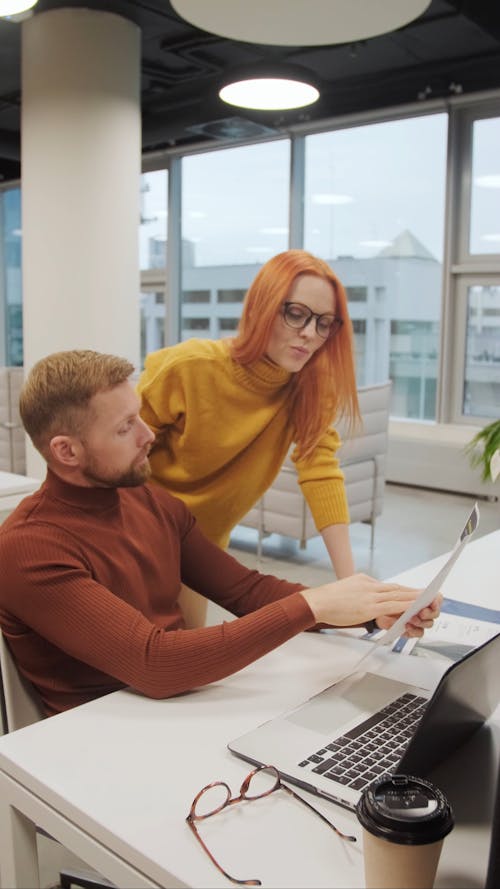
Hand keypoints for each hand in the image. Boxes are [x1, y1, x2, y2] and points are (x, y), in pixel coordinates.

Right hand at [300, 573, 423, 627]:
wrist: (317, 602)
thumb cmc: (330, 599)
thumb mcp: (349, 588)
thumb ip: (362, 591)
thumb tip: (372, 599)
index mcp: (366, 581)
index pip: (390, 587)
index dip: (406, 590)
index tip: (417, 592)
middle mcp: (371, 586)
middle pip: (398, 589)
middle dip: (415, 593)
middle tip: (432, 594)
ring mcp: (371, 596)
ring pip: (398, 596)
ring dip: (415, 599)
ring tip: (430, 600)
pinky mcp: (369, 607)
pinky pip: (392, 606)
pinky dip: (406, 606)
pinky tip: (415, 608)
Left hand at [376, 594, 442, 637]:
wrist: (375, 611)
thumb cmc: (387, 600)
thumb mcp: (397, 594)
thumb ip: (411, 594)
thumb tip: (422, 593)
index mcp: (422, 597)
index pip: (437, 599)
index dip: (437, 601)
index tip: (432, 601)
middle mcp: (423, 609)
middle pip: (435, 613)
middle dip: (429, 613)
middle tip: (421, 612)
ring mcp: (418, 620)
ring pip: (428, 624)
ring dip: (421, 622)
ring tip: (412, 619)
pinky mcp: (411, 629)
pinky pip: (418, 633)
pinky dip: (414, 630)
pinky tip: (407, 627)